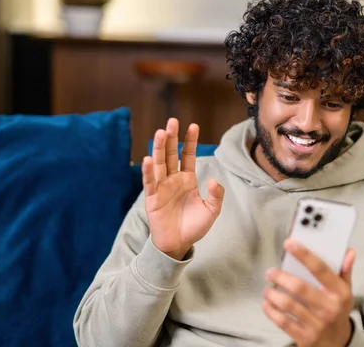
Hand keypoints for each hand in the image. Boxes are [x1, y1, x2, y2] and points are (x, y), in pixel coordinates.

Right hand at [142, 118, 224, 259]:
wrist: (178, 244)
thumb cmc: (194, 227)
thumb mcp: (211, 211)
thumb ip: (216, 195)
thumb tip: (213, 180)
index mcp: (187, 180)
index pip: (187, 155)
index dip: (190, 141)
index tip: (193, 125)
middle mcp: (173, 180)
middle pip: (170, 154)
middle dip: (171, 138)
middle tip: (172, 121)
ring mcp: (162, 187)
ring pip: (159, 163)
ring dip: (158, 148)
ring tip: (160, 132)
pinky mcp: (152, 198)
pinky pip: (150, 182)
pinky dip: (148, 171)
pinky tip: (147, 159)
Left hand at [263, 240, 355, 346]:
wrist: (338, 344)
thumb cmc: (338, 312)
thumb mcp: (346, 292)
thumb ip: (345, 271)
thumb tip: (348, 252)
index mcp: (339, 293)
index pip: (320, 269)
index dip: (304, 254)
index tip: (290, 243)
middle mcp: (328, 308)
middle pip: (299, 287)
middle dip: (280, 277)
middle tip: (271, 272)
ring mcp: (316, 324)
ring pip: (288, 304)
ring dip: (272, 294)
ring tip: (268, 289)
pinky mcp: (305, 337)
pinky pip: (283, 322)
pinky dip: (271, 311)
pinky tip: (268, 304)